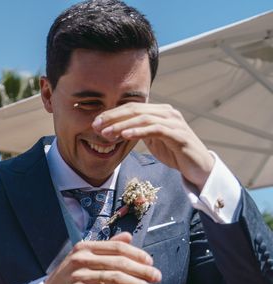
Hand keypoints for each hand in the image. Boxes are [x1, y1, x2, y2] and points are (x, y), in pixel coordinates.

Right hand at [44, 232, 160, 283]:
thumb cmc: (71, 275)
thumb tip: (128, 237)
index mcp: (84, 247)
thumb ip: (106, 247)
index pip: (116, 247)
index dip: (136, 254)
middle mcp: (81, 259)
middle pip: (118, 262)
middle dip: (141, 270)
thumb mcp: (85, 257)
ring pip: (115, 279)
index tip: (150, 262)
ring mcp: (79, 276)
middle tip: (157, 277)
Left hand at [93, 103, 214, 190]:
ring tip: (106, 133)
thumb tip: (118, 129)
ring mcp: (174, 123)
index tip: (95, 122)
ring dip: (122, 125)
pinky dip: (138, 132)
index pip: (132, 107)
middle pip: (136, 110)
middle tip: (96, 126)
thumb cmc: (174, 153)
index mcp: (160, 112)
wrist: (198, 167)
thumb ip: (139, 132)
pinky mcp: (178, 135)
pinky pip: (155, 130)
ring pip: (144, 119)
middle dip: (113, 117)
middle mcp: (168, 113)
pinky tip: (125, 136)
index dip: (112, 114)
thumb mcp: (153, 140)